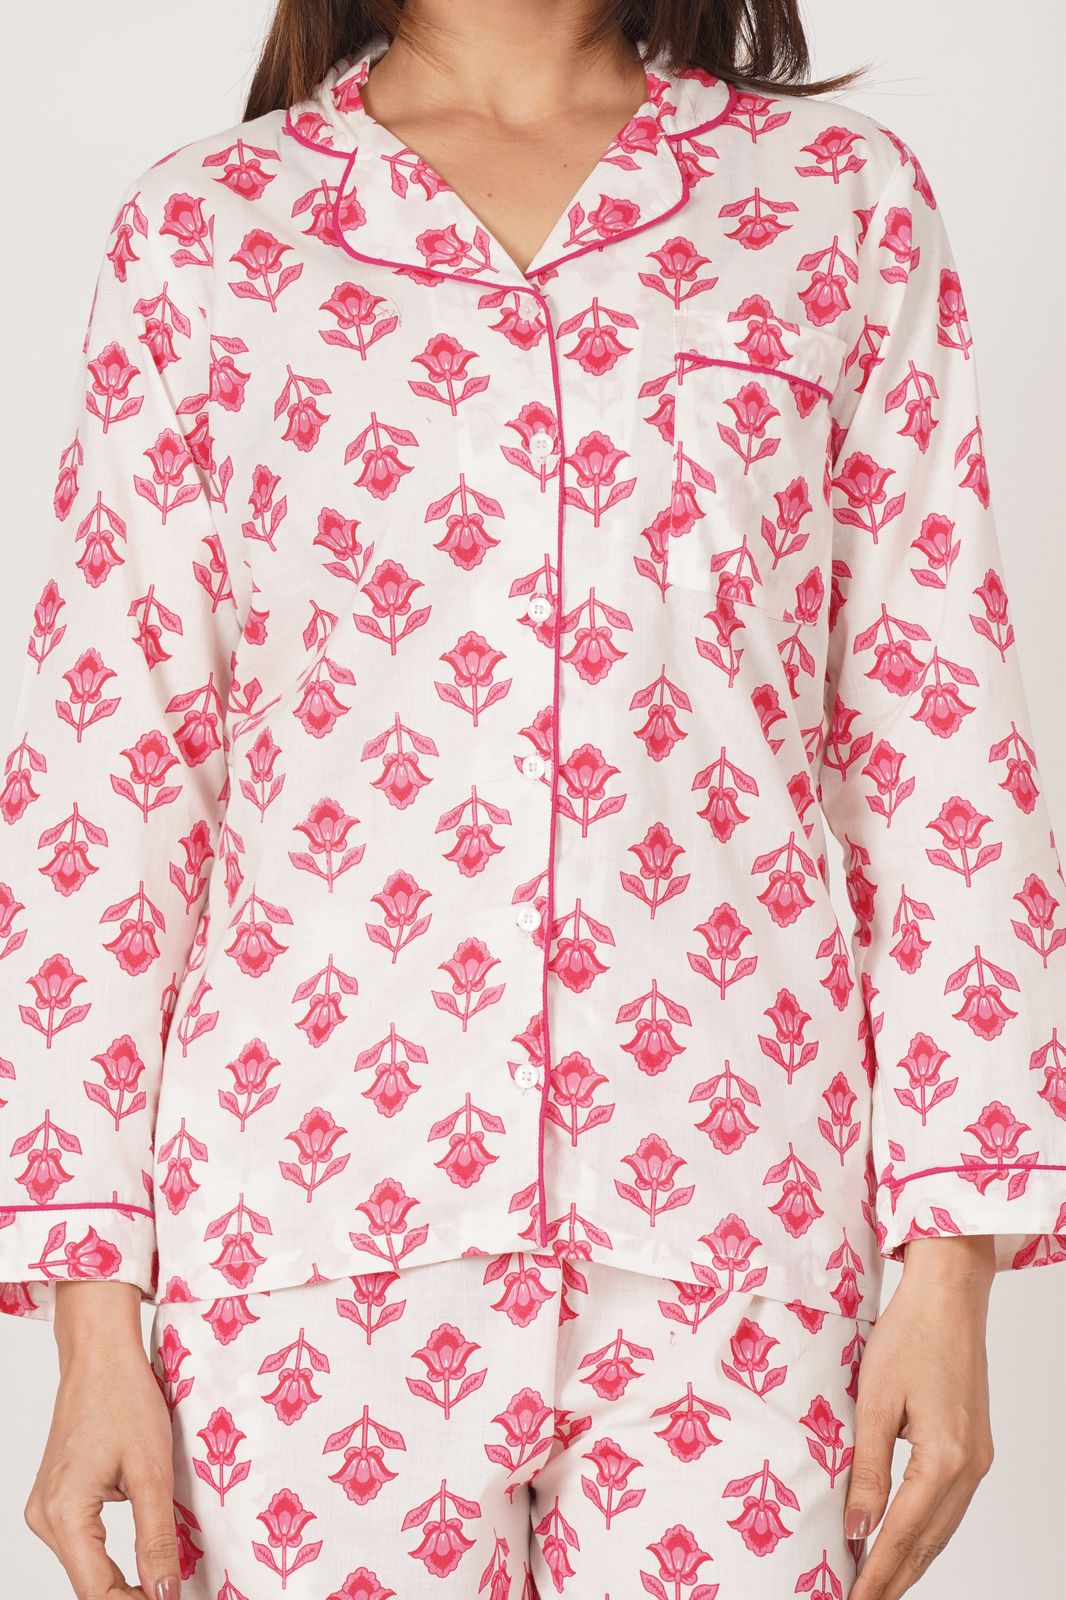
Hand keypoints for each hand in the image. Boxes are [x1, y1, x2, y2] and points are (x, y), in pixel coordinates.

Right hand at [24, 1281, 180, 1599]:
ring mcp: (46, 1508)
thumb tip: (164, 1593)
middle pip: (87, 1583)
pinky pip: (83, 1542)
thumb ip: (156, 1537)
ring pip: (85, 1565)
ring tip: (162, 1582)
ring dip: (121, 1579)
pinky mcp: (56, 1498)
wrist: (100, 1356)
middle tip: (171, 1594)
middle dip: (129, 1595)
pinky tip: (141, 1557)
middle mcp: (44, 1517)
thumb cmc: (125, 1398)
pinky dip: (110, 1555)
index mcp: (63, 1513)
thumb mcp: (151, 1470)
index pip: (96, 1590)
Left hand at [845, 1234, 995, 1597]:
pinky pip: (949, 1506)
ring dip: (910, 1561)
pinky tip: (903, 1540)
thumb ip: (867, 1470)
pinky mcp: (975, 1447)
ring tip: (876, 1584)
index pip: (902, 1535)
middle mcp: (970, 1468)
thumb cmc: (909, 1335)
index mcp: (945, 1459)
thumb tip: (857, 1530)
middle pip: (927, 1543)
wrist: (950, 1296)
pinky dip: (925, 1532)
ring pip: (942, 1530)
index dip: (875, 1575)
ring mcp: (978, 1460)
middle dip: (894, 1579)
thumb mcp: (874, 1401)